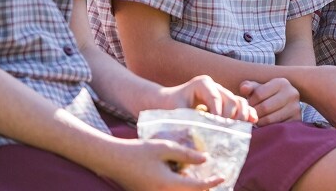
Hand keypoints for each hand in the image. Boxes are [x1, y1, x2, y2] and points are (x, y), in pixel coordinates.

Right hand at [105, 138, 224, 190]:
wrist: (112, 160)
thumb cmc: (138, 151)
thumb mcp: (164, 148)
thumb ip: (186, 154)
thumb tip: (205, 160)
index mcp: (168, 185)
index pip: (197, 188)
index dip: (212, 183)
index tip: (223, 176)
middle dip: (203, 189)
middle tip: (215, 179)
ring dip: (192, 188)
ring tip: (202, 178)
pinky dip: (181, 187)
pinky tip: (184, 177)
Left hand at [160, 74, 256, 122]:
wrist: (168, 102)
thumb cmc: (170, 107)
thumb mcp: (177, 111)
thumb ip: (189, 118)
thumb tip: (203, 131)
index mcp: (202, 84)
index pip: (215, 97)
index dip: (218, 113)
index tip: (217, 126)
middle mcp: (215, 86)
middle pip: (230, 99)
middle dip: (230, 116)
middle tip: (225, 130)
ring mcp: (223, 92)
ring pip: (239, 101)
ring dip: (242, 115)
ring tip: (238, 128)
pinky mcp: (227, 101)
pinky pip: (242, 104)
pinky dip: (248, 112)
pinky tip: (253, 121)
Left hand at [239, 78, 301, 125]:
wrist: (286, 102)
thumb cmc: (267, 95)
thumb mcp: (258, 88)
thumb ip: (248, 87)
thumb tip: (244, 89)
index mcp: (281, 82)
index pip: (259, 94)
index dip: (250, 101)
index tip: (249, 104)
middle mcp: (291, 93)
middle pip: (265, 107)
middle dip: (254, 112)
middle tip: (251, 114)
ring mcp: (296, 107)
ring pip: (269, 119)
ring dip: (259, 121)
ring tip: (257, 119)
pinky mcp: (297, 120)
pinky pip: (276, 127)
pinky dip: (268, 128)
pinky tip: (265, 124)